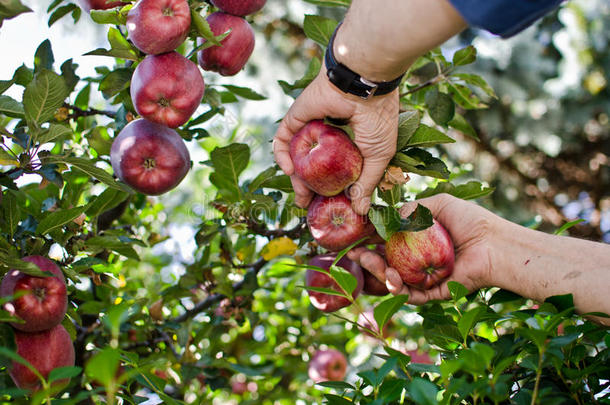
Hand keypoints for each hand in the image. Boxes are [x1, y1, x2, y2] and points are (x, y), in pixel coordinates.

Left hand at [273, 66, 398, 214]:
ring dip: (296, 177)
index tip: (328, 206)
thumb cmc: (378, 118)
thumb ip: (367, 183)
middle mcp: (328, 137)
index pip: (334, 171)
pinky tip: (289, 170)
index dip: (330, 189)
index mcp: (348, 145)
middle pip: (313, 166)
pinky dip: (282, 155)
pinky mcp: (297, 117)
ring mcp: (311, 126)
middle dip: (309, 188)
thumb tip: (360, 210)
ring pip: (297, 156)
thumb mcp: (378, 157)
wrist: (365, 85)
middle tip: (307, 206)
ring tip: (300, 196)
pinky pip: (283, 139)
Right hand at [347, 193, 495, 303]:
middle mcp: (420, 261)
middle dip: (368, 260)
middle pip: (387, 264)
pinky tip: (391, 277)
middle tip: (355, 253)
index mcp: (419, 242)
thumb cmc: (470, 221)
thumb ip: (411, 208)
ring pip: (395, 282)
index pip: (389, 243)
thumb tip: (387, 217)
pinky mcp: (435, 293)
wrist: (494, 244)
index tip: (355, 236)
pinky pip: (411, 296)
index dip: (371, 241)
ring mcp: (426, 278)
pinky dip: (398, 289)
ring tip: (370, 262)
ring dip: (379, 274)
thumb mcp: (437, 205)